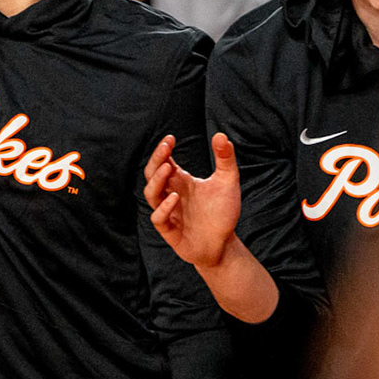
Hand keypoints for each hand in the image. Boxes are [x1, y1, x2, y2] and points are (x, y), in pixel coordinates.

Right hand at [144, 132, 240, 269]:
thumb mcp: (228, 182)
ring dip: (156, 181)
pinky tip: (174, 198)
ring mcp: (169, 213)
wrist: (224, 244)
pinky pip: (158, 219)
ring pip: (151, 195)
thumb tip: (221, 134)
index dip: (162, 151)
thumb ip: (225, 159)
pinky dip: (163, 208)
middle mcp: (170, 194)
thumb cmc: (222, 212)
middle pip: (151, 174)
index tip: (170, 139)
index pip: (163, 162)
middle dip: (155, 160)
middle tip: (166, 148)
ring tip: (168, 168)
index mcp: (180, 182)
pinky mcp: (171, 232)